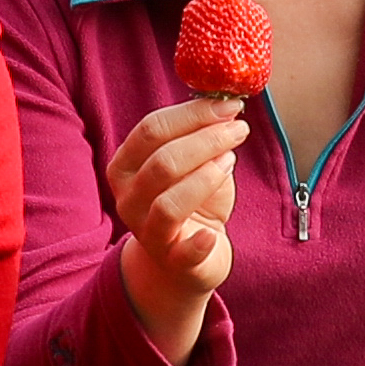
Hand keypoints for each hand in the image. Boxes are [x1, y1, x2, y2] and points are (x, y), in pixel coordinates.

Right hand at [104, 92, 247, 360]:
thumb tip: (226, 106)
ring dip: (207, 177)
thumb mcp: (192, 165)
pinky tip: (214, 234)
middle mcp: (127, 198)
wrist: (187, 259)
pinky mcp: (171, 260)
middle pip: (163, 162)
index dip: (192, 114)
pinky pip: (183, 252)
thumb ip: (202, 138)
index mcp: (125, 166)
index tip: (229, 104)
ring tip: (231, 161)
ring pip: (169, 202)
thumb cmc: (191, 202)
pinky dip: (199, 242)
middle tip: (240, 128)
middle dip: (207, 140)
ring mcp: (145, 231)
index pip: (151, 130)